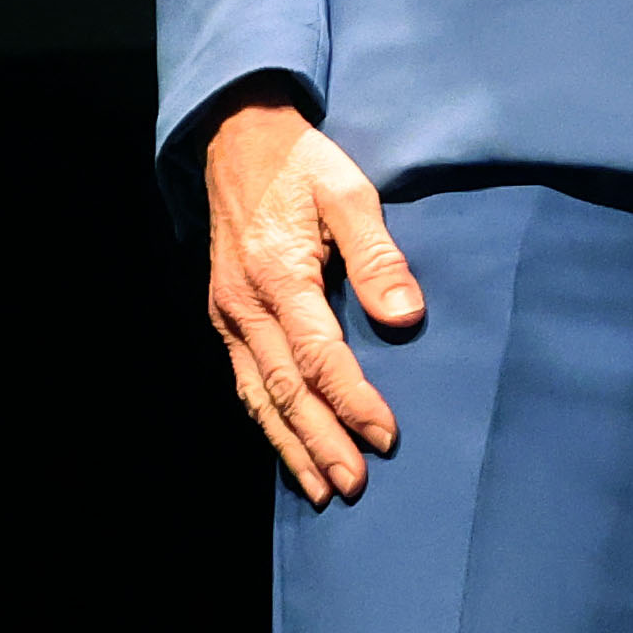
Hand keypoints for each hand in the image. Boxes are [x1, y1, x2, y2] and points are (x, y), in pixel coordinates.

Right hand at [200, 93, 421, 503]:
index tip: (387, 437)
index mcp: (279, 275)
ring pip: (258, 396)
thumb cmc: (302, 165)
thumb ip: (379, 255)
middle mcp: (245, 305)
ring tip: (321, 490)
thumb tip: (407, 317)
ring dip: (290, 445)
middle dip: (321, 442)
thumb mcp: (349, 192)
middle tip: (354, 485)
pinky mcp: (226, 317)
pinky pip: (246, 381)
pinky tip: (287, 447)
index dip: (353, 401)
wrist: (237, 141)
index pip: (319, 356)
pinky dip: (266, 420)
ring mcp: (229, 315)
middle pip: (285, 390)